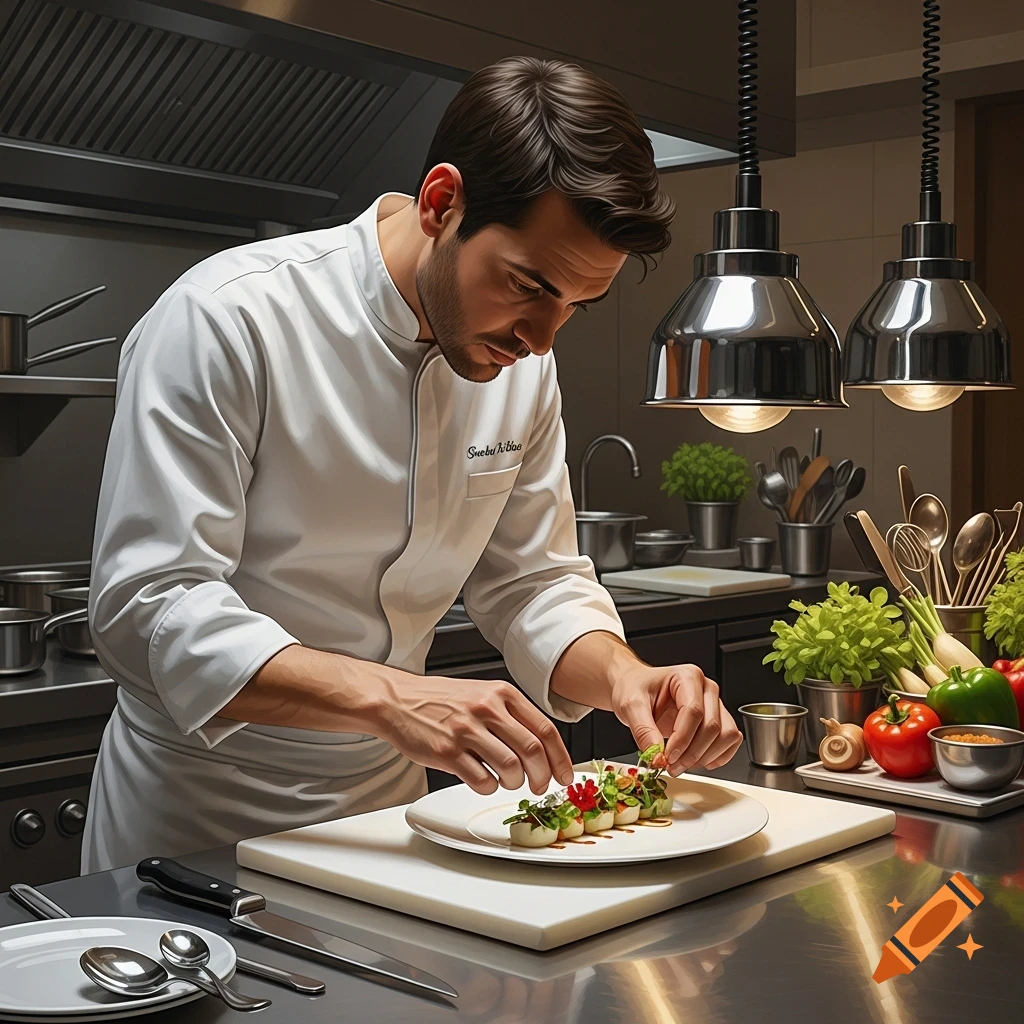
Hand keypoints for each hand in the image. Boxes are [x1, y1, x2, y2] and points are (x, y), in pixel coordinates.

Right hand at [374, 673, 573, 795]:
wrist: (398, 700)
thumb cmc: (441, 700)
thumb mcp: (483, 694)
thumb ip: (511, 716)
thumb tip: (544, 748)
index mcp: (502, 693)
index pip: (546, 729)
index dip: (561, 759)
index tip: (565, 776)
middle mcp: (487, 709)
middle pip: (533, 752)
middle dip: (541, 777)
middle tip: (538, 786)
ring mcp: (466, 730)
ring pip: (511, 769)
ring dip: (514, 784)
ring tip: (506, 781)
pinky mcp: (447, 752)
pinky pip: (482, 781)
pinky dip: (488, 787)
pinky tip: (482, 780)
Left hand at [609, 663, 742, 773]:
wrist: (636, 687)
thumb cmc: (635, 688)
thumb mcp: (630, 705)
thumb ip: (643, 730)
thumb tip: (656, 755)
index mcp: (687, 677)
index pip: (693, 711)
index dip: (682, 739)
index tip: (667, 756)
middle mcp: (706, 689)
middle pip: (712, 726)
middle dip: (692, 753)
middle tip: (671, 766)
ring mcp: (715, 704)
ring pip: (726, 735)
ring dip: (706, 757)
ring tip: (681, 765)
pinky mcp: (718, 719)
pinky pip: (731, 740)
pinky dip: (719, 756)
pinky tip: (698, 762)